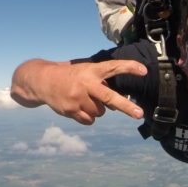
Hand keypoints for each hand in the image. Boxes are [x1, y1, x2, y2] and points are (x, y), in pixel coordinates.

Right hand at [12, 59, 146, 124]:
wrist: (43, 81)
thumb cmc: (73, 77)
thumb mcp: (87, 74)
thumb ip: (103, 87)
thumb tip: (116, 108)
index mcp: (92, 70)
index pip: (114, 67)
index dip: (129, 67)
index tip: (144, 70)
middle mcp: (86, 83)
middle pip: (109, 97)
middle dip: (126, 106)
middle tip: (140, 114)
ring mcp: (77, 98)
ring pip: (100, 112)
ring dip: (97, 109)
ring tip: (85, 99)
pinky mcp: (70, 110)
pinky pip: (90, 120)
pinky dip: (88, 117)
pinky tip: (78, 107)